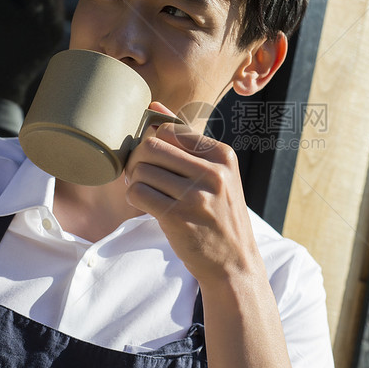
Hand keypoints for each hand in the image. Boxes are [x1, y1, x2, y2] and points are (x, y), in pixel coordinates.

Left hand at [124, 102, 264, 283]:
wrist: (235, 262)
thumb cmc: (220, 215)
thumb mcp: (217, 174)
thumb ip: (186, 141)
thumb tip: (154, 105)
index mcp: (222, 155)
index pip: (170, 130)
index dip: (152, 141)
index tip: (153, 158)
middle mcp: (212, 172)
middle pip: (151, 146)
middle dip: (138, 159)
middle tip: (140, 174)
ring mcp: (195, 195)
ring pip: (141, 170)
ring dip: (135, 180)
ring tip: (145, 191)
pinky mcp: (178, 217)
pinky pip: (137, 193)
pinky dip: (134, 198)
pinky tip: (146, 205)